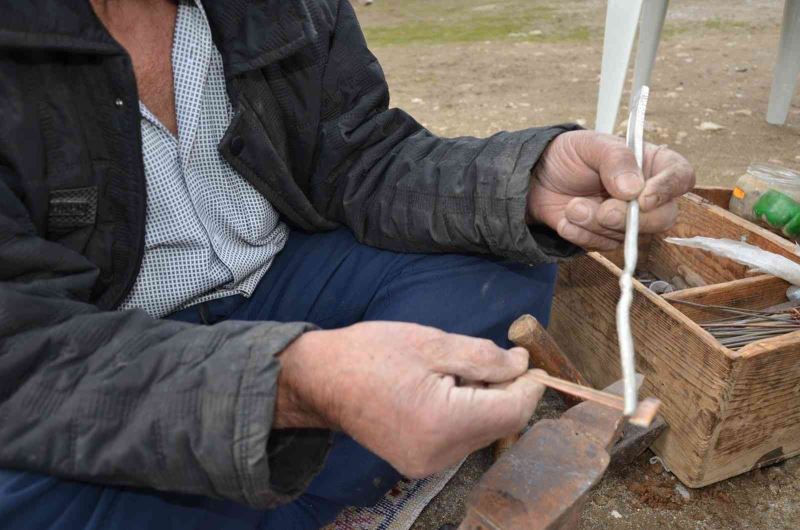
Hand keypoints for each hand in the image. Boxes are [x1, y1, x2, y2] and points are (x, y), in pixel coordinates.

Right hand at [275, 322, 544, 477]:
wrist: (321, 380)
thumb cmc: (372, 353)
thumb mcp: (432, 343)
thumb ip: (484, 357)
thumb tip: (522, 365)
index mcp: (444, 422)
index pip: (512, 411)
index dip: (528, 385)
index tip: (527, 360)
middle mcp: (439, 454)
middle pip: (500, 425)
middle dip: (504, 391)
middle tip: (488, 358)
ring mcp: (428, 464)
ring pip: (482, 432)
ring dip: (483, 402)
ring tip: (453, 373)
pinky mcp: (418, 464)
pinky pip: (460, 439)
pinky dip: (464, 414)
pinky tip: (441, 392)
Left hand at [527, 130, 695, 250]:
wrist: (536, 180)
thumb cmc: (568, 155)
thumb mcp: (589, 145)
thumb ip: (615, 159)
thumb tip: (634, 189)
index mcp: (652, 164)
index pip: (681, 177)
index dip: (668, 189)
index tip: (644, 198)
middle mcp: (647, 194)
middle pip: (663, 217)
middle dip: (630, 218)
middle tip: (603, 211)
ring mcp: (628, 220)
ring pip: (630, 236)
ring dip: (596, 225)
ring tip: (572, 207)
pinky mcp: (607, 238)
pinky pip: (604, 246)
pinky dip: (582, 236)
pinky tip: (566, 221)